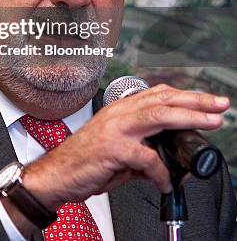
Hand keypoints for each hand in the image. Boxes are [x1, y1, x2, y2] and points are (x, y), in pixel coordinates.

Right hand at [22, 84, 228, 209]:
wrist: (56, 173)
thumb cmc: (85, 161)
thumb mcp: (119, 151)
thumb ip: (144, 150)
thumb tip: (169, 163)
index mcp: (121, 110)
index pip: (158, 94)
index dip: (184, 95)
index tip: (207, 100)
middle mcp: (119, 113)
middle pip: (163, 99)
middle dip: (195, 100)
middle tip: (220, 103)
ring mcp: (116, 128)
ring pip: (158, 115)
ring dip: (189, 116)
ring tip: (212, 120)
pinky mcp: (113, 148)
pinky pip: (147, 159)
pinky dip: (161, 172)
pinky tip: (166, 182)